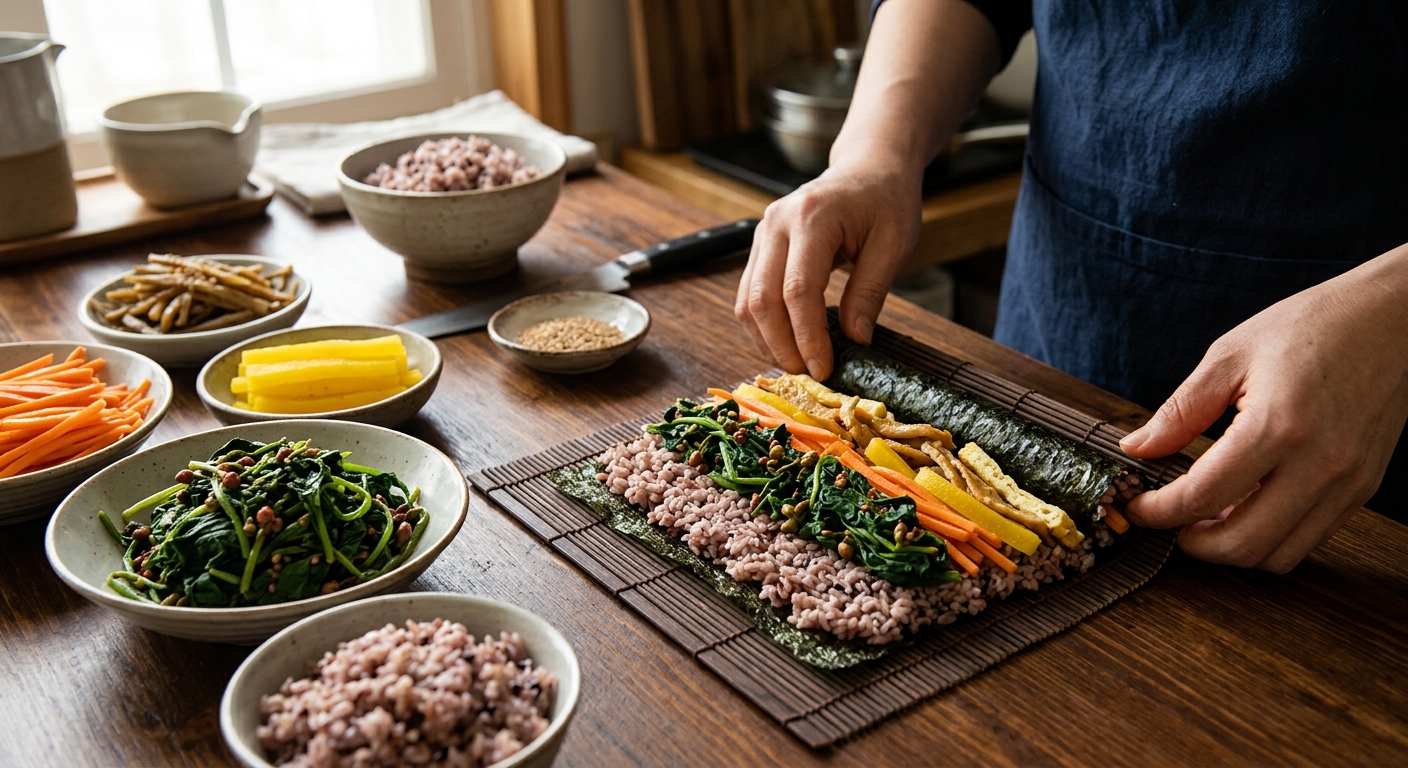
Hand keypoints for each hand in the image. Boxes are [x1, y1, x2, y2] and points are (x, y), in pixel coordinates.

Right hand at [735, 165, 922, 379]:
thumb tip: (855, 341)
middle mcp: (777, 223)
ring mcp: (762, 233)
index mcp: (812, 217)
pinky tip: (787, 343)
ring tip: (798, 364)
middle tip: (809, 374)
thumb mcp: (894, 244)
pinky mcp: (760, 245)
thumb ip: (869, 292)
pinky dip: (764, 325)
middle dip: (782, 346)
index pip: (798, 290)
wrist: (868, 167)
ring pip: (746, 301)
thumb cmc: (886, 200)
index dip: (807, 336)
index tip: (824, 368)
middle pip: (762, 299)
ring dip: (767, 340)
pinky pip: (748, 294)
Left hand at [1121, 243, 1407, 572]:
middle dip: (1192, 544)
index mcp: (1277, 426)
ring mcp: (1347, 483)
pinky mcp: (1361, 488)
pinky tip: (1245, 505)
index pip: (1201, 497)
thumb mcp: (1230, 356)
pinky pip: (1309, 538)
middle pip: (1242, 544)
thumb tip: (1138, 449)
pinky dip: (1269, 536)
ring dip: (1233, 547)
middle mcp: (1318, 464)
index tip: (1135, 505)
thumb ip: (1180, 411)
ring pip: (1279, 555)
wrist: (1392, 319)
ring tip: (1205, 516)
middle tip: (1167, 521)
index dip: (1157, 512)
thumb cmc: (1312, 326)